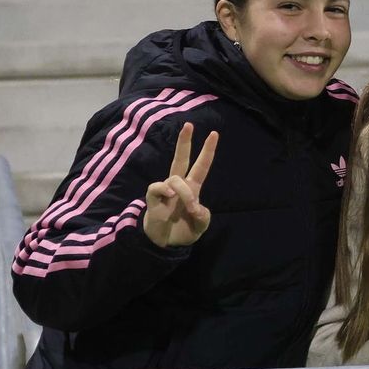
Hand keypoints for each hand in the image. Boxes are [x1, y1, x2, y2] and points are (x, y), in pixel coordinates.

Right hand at [142, 122, 218, 247]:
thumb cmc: (184, 230)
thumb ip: (203, 217)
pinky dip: (165, 190)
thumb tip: (196, 207)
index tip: (214, 134)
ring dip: (185, 192)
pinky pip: (158, 186)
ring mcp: (165, 190)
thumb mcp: (201, 226)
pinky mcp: (153, 196)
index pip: (201, 166)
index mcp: (193, 188)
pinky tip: (169, 196)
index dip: (207, 151)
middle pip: (181, 159)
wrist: (166, 244)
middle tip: (188, 124)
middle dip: (184, 142)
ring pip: (176, 178)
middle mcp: (179, 185)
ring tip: (189, 208)